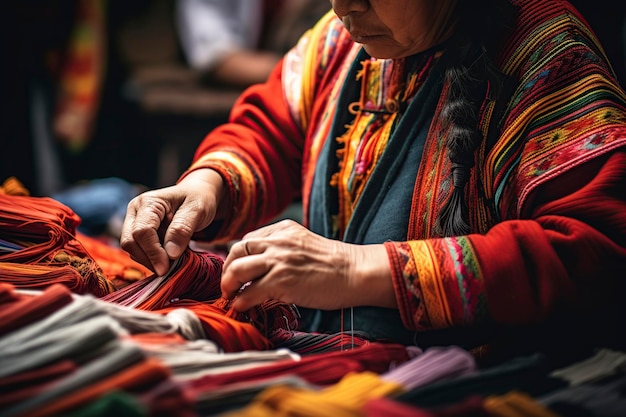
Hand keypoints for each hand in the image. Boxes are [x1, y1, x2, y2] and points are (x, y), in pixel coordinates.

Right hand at [120, 169, 225, 275]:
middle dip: (148, 259)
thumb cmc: (198, 199)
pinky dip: (152, 259)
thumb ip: (182, 229)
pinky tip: (168, 258)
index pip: (142, 232)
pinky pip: (139, 252)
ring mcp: (135, 222)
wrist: (199, 195)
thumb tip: (170, 254)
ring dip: (150, 261)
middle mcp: (136, 211)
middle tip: (169, 269)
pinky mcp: (139, 234)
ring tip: (173, 260)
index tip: (166, 268)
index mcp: (148, 202)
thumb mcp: (197, 210)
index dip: (153, 252)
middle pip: (130, 242)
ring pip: (132, 250)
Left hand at [220, 220, 396, 311]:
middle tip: (229, 286)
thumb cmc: (333, 264)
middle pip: (236, 251)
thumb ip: (282, 248)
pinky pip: (250, 292)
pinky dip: (241, 302)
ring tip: (232, 297)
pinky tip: (244, 308)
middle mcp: (277, 241)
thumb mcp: (304, 244)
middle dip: (227, 271)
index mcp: (283, 230)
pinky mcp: (282, 280)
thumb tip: (261, 267)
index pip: (247, 240)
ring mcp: (278, 260)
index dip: (237, 258)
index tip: (236, 272)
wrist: (355, 272)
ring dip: (229, 286)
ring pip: (237, 270)